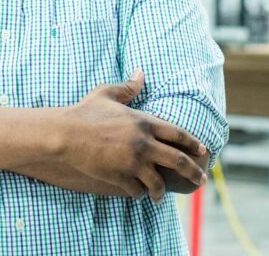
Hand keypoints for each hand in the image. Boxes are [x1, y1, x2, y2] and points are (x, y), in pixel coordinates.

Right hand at [58, 70, 208, 202]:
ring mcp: (132, 162)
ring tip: (161, 196)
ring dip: (161, 191)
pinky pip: (137, 190)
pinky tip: (139, 194)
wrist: (65, 134)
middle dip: (193, 172)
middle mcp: (143, 143)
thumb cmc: (85, 112)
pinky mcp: (119, 176)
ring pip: (157, 182)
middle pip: (177, 161)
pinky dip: (139, 193)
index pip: (178, 134)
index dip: (193, 143)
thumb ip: (128, 86)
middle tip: (200, 180)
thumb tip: (140, 73)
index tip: (203, 151)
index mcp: (144, 122)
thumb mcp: (108, 94)